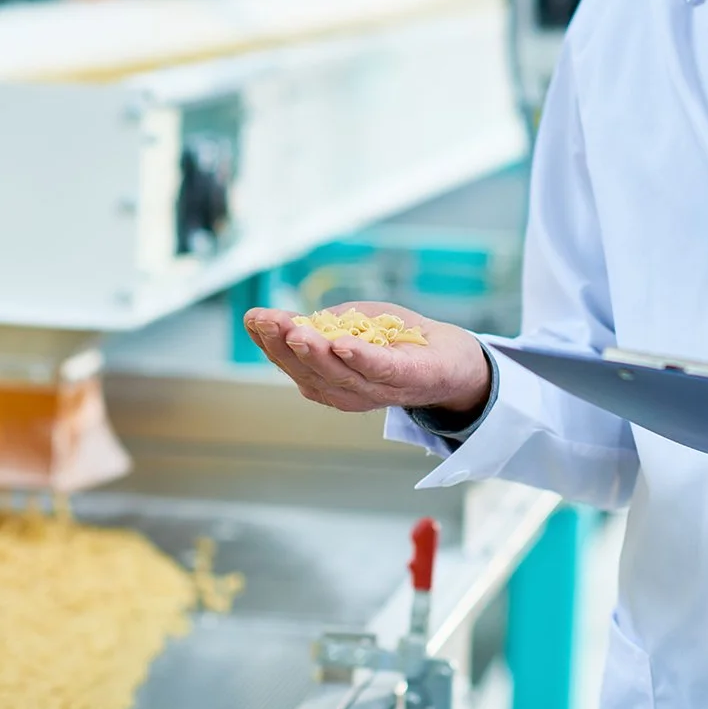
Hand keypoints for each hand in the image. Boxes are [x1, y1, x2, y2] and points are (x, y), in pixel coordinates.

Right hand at [243, 302, 490, 413]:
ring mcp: (378, 389)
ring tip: (296, 331)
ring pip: (339, 374)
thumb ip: (326, 324)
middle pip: (309, 372)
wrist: (455, 360)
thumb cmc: (400, 342)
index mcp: (330, 380)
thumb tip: (288, 321)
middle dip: (283, 345)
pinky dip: (360, 359)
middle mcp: (348, 391)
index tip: (252, 317)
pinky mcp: (407, 379)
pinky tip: (342, 344)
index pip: (292, 363)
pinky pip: (380, 370)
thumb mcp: (356, 325)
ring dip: (315, 352)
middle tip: (265, 321)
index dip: (269, 342)